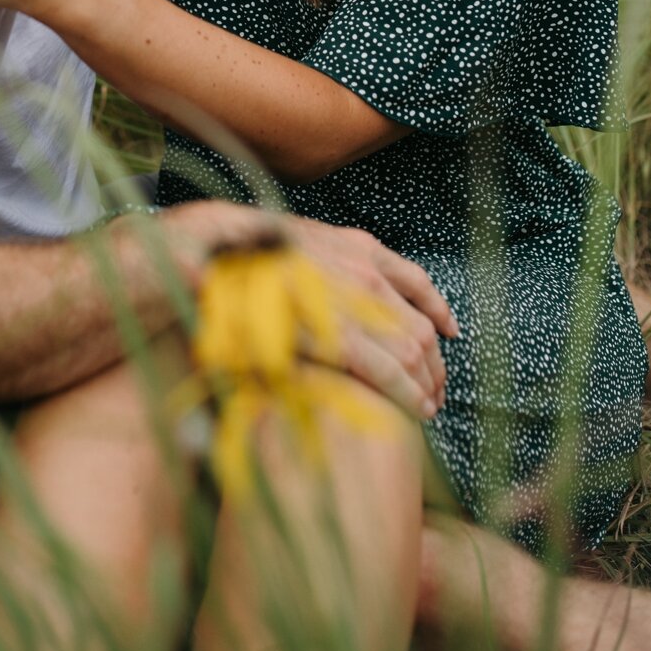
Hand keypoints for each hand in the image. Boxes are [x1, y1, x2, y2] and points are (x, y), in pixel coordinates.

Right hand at [147, 203, 457, 421]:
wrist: (200, 253)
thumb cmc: (233, 251)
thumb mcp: (288, 239)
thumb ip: (320, 259)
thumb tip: (332, 281)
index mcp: (353, 246)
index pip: (415, 281)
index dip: (437, 311)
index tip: (449, 333)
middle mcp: (362, 270)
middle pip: (420, 325)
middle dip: (434, 363)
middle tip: (436, 389)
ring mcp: (351, 302)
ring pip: (413, 350)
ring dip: (426, 383)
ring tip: (426, 407)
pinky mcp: (334, 335)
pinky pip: (386, 371)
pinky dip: (406, 394)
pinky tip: (413, 410)